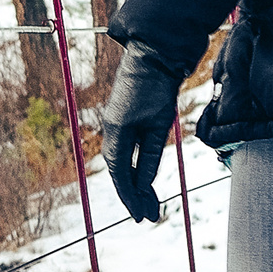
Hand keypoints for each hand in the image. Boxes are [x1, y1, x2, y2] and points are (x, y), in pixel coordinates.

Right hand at [99, 42, 180, 224]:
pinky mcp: (129, 120)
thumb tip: (144, 185)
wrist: (155, 52)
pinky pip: (130, 152)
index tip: (141, 216)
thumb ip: (151, 155)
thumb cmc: (157, 85)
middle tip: (149, 218)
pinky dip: (137, 169)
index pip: (120, 174)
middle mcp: (114, 131)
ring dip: (136, 185)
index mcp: (116, 133)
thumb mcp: (158, 124)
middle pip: (121, 172)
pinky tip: (145, 181)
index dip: (130, 197)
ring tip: (151, 206)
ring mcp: (119, 125)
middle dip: (134, 196)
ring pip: (125, 163)